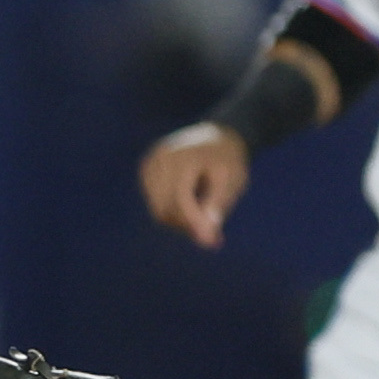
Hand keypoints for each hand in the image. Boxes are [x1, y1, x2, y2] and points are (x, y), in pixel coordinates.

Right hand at [139, 122, 250, 249]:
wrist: (217, 136)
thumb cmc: (227, 161)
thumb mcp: (232, 181)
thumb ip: (218, 205)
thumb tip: (207, 236)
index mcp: (184, 157)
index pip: (181, 199)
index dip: (195, 223)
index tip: (213, 242)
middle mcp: (161, 158)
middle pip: (165, 209)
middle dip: (189, 224)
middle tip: (213, 231)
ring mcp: (150, 163)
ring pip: (159, 210)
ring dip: (181, 220)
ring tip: (203, 213)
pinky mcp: (146, 169)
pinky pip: (156, 204)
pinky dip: (172, 210)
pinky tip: (190, 202)